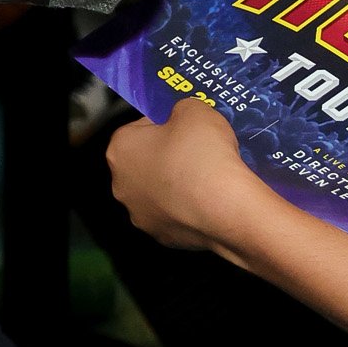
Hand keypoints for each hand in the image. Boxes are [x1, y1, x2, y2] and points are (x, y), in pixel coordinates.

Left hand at [109, 98, 277, 255]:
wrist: (227, 208)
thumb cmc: (203, 154)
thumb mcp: (195, 109)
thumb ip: (181, 108)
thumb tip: (181, 118)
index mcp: (120, 149)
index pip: (140, 126)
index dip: (166, 123)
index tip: (189, 127)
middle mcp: (121, 185)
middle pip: (146, 161)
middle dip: (169, 155)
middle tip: (199, 151)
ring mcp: (140, 216)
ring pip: (159, 192)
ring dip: (177, 184)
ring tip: (208, 178)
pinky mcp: (163, 238)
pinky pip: (175, 215)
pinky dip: (189, 208)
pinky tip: (210, 201)